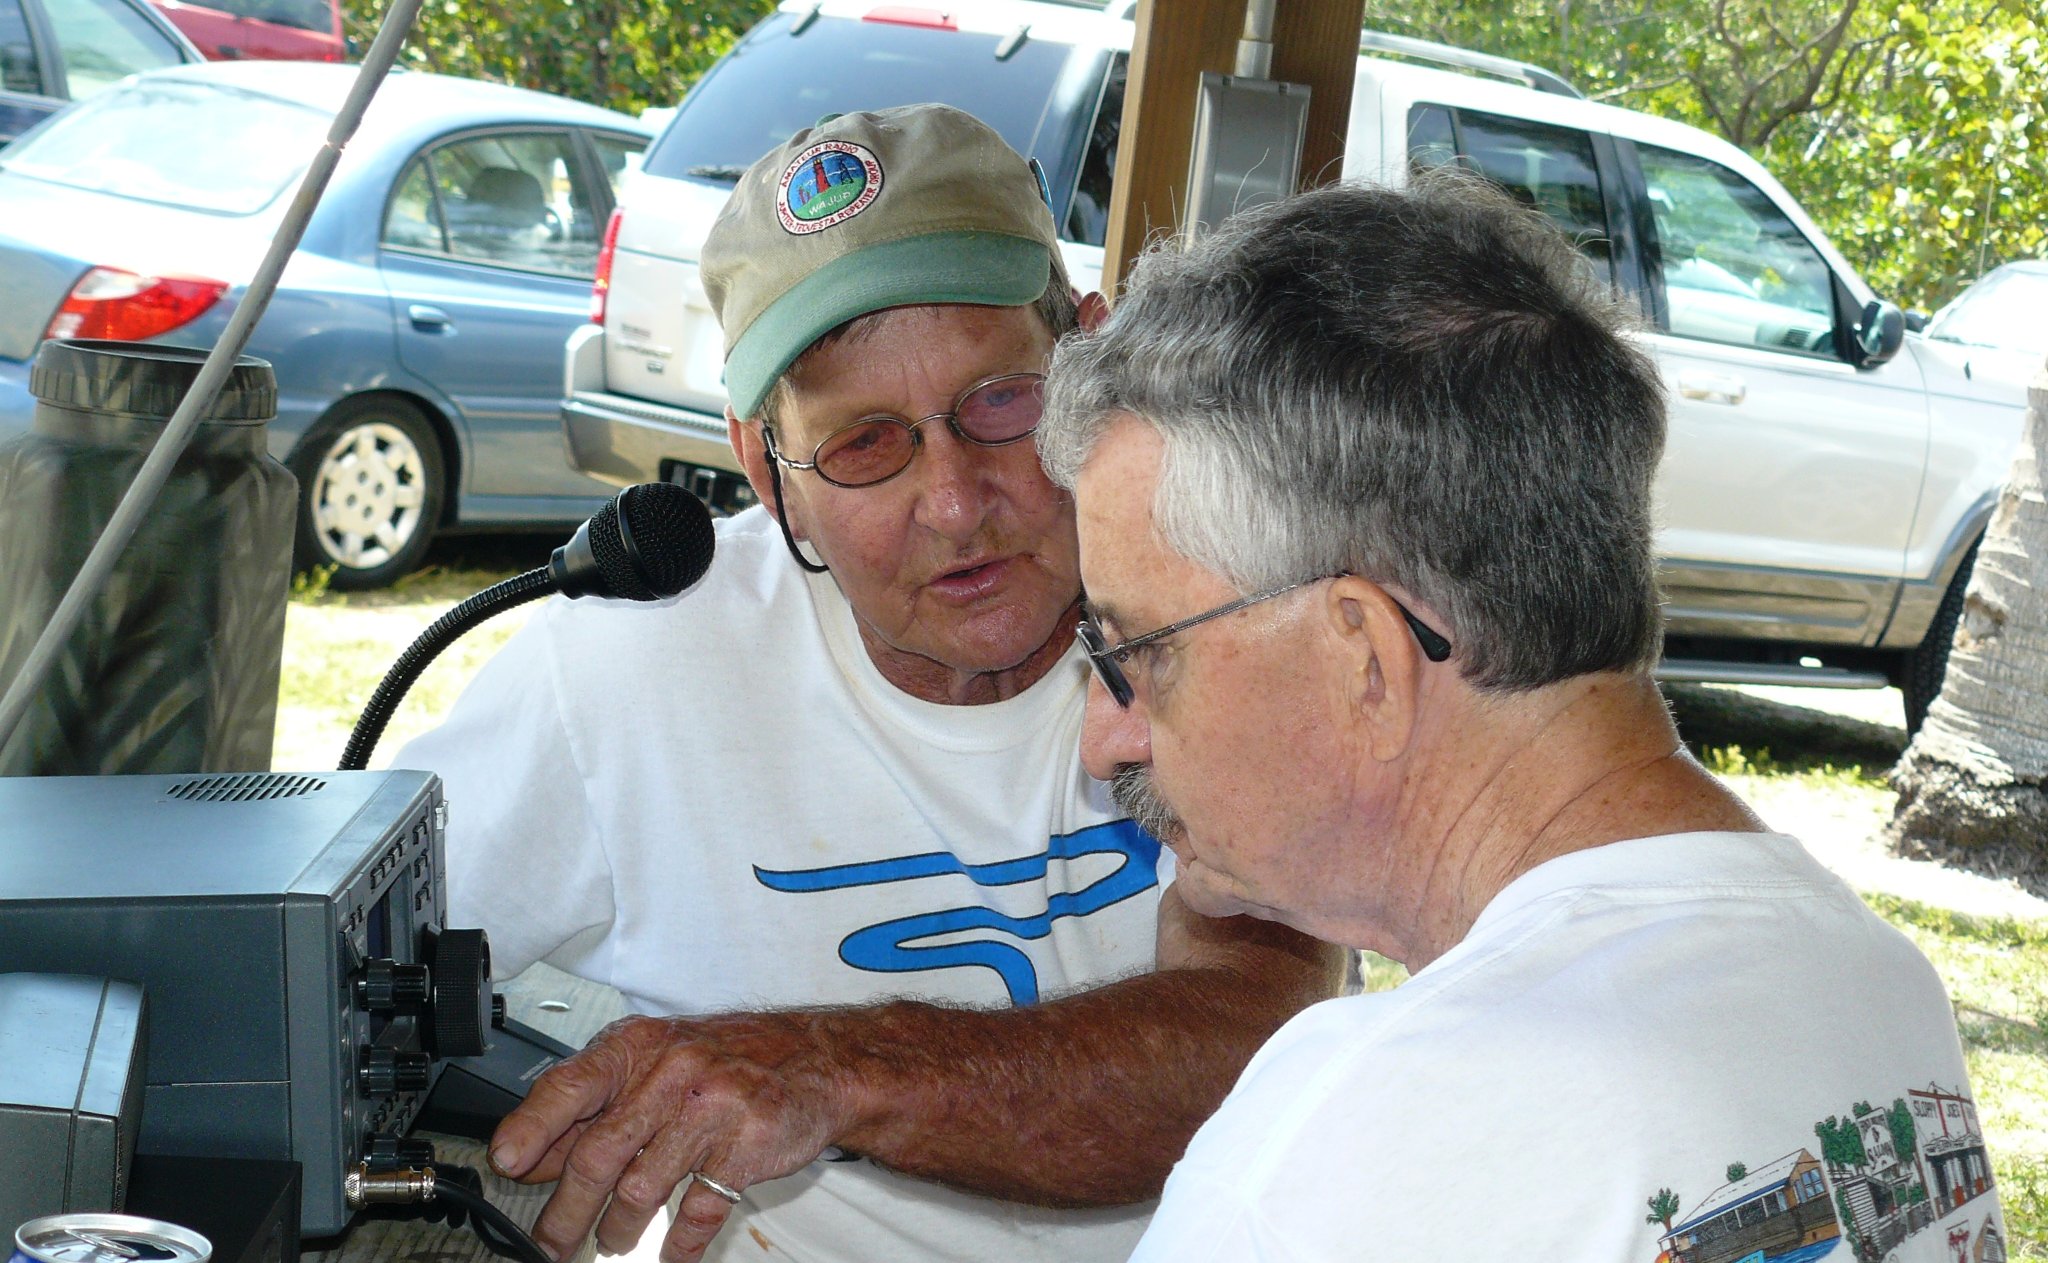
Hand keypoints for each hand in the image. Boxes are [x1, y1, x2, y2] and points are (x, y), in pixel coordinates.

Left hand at [489, 1012, 856, 1261]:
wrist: (815, 1058)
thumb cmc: (727, 1059)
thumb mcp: (656, 1062)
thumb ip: (596, 1105)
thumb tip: (534, 1153)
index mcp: (639, 1048)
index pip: (570, 1085)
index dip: (533, 1127)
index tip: (507, 1162)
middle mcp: (672, 1073)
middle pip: (599, 1154)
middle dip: (565, 1211)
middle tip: (548, 1243)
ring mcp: (712, 1110)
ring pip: (641, 1187)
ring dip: (617, 1228)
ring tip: (611, 1240)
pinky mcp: (747, 1147)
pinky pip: (700, 1210)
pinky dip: (678, 1243)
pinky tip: (669, 1255)